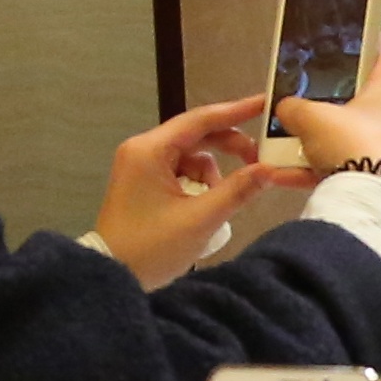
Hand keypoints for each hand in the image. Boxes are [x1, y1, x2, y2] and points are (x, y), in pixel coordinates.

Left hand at [93, 95, 286, 288]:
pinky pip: (179, 171)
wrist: (109, 277)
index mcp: (150, 150)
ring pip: (190, 155)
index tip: (266, 103)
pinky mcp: (141, 182)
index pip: (200, 120)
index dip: (236, 111)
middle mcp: (142, 149)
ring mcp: (139, 166)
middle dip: (229, 147)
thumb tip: (271, 170)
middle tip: (259, 161)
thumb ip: (237, 190)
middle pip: (196, 135)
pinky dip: (197, 183)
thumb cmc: (151, 248)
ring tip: (221, 201)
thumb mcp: (200, 220)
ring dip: (212, 173)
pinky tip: (205, 206)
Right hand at [272, 30, 380, 181]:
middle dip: (330, 91)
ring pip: (349, 127)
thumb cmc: (348, 142)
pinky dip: (318, 163)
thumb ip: (293, 106)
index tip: (333, 36)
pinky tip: (283, 172)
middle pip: (360, 89)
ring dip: (318, 133)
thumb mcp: (310, 117)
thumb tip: (285, 108)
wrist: (367, 202)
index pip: (379, 44)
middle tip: (301, 87)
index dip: (356, 35)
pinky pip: (345, 158)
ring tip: (286, 132)